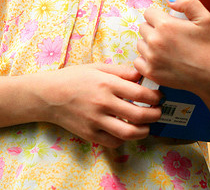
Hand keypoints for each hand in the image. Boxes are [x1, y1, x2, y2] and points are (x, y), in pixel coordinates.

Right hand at [38, 63, 162, 147]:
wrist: (49, 95)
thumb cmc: (75, 77)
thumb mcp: (98, 67)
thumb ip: (121, 71)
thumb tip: (141, 75)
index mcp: (107, 83)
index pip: (140, 93)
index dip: (155, 96)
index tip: (159, 96)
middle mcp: (103, 103)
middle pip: (138, 115)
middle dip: (155, 115)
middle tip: (159, 112)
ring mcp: (96, 121)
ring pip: (128, 133)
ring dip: (144, 131)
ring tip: (148, 126)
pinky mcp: (90, 134)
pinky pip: (113, 142)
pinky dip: (124, 139)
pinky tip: (127, 131)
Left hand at [134, 0, 209, 95]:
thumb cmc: (209, 47)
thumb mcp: (204, 18)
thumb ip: (188, 2)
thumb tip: (170, 0)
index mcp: (165, 25)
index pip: (149, 13)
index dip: (159, 16)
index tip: (168, 23)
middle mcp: (155, 41)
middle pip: (143, 27)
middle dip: (153, 29)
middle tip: (169, 36)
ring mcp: (151, 58)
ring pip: (140, 43)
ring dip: (149, 44)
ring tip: (165, 48)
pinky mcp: (151, 72)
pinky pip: (138, 61)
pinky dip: (146, 60)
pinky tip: (159, 59)